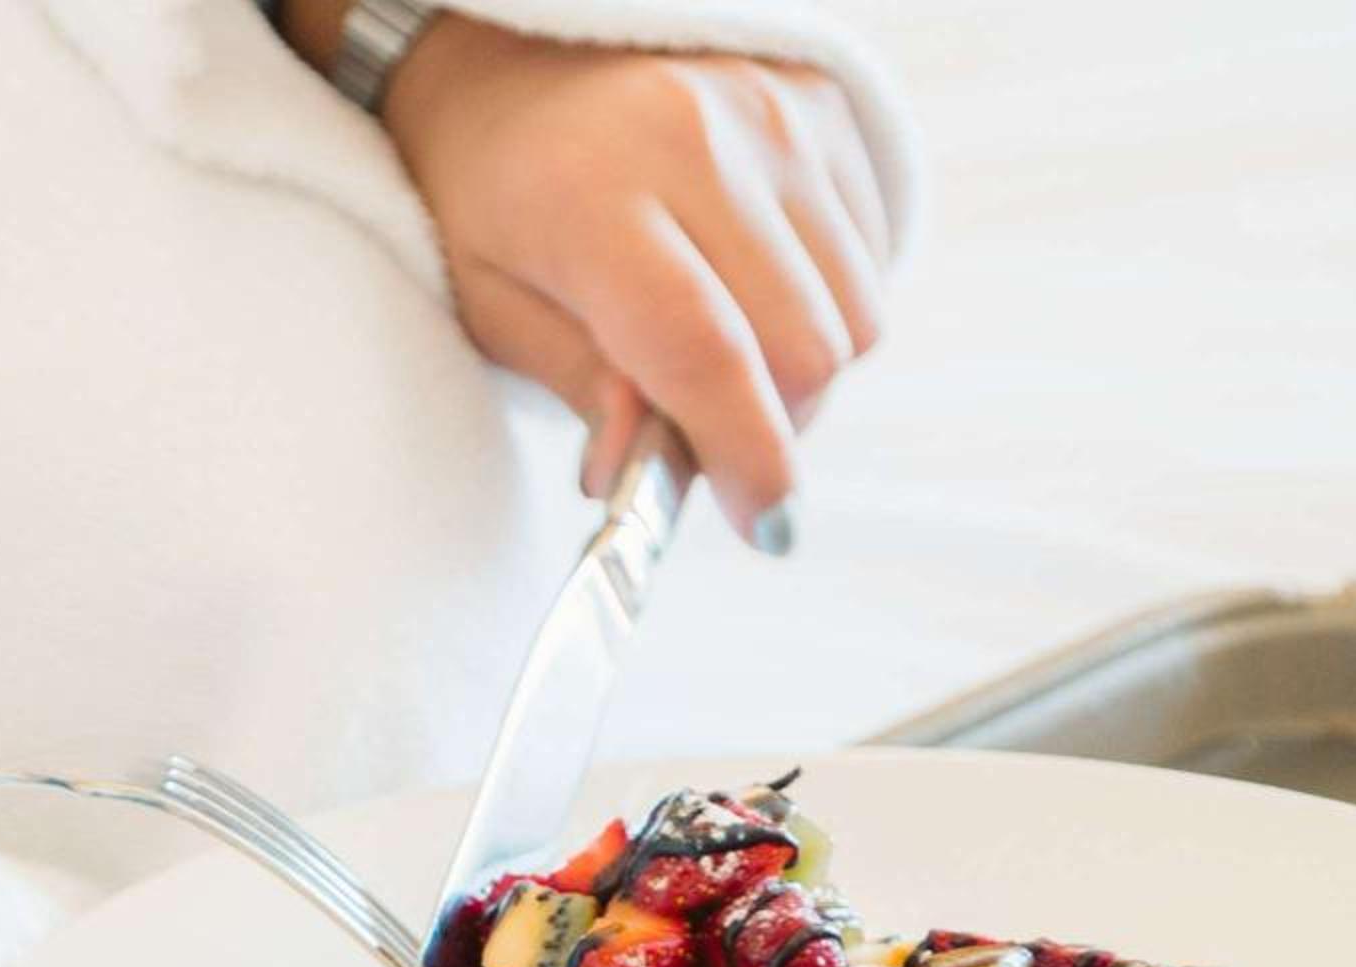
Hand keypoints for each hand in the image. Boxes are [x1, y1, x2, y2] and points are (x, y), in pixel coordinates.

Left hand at [380, 22, 889, 547]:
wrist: (504, 53)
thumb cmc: (486, 192)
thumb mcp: (492, 302)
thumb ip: (579, 384)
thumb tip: (644, 469)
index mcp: (596, 199)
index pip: (706, 354)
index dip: (745, 457)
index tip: (758, 524)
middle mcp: (702, 144)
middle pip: (805, 351)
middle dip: (773, 430)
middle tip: (711, 440)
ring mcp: (774, 116)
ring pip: (854, 314)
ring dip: (803, 373)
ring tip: (724, 358)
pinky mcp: (818, 103)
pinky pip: (868, 256)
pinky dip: (825, 305)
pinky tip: (753, 292)